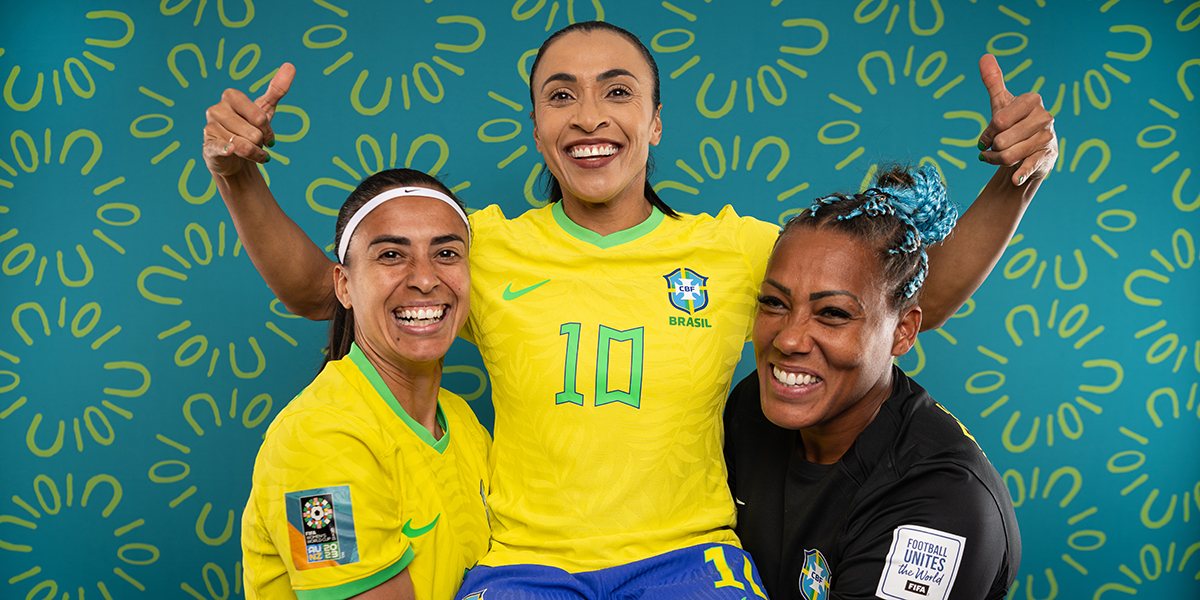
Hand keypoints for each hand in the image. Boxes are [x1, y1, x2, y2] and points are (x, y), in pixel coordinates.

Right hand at [202, 63, 294, 177]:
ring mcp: (210, 127)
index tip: (265, 132)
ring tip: (250, 153)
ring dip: (254, 154)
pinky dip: (229, 150)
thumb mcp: (265, 110)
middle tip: (256, 143)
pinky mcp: (207, 146)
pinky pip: (222, 148)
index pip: (260, 117)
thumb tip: (291, 65)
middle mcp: (216, 109)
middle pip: (253, 133)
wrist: (235, 157)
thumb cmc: (249, 130)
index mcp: (231, 96)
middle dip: (260, 143)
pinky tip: (231, 151)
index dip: (267, 130)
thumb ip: (277, 90)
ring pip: (244, 145)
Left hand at [976, 54, 1056, 185]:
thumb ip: (993, 81)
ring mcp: (1048, 137)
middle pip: (1002, 140)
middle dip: (991, 149)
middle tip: (992, 150)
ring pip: (1009, 155)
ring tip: (994, 159)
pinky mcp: (1048, 157)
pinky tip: (1013, 179)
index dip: (987, 133)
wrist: (1030, 150)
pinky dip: (1019, 174)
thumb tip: (984, 56)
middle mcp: (1044, 117)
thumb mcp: (1002, 103)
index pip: (999, 120)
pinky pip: (1029, 166)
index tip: (986, 138)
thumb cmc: (1014, 124)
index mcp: (1032, 101)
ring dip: (995, 161)